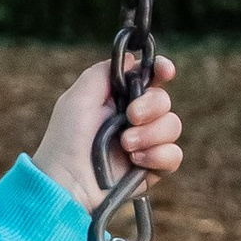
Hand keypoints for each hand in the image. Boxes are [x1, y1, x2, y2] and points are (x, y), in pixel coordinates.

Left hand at [36, 57, 182, 210]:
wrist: (67, 181)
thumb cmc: (66, 139)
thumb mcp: (78, 97)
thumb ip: (104, 72)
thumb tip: (131, 59)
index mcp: (118, 99)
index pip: (150, 77)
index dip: (162, 70)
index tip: (165, 71)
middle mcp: (134, 119)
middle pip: (164, 100)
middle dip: (151, 106)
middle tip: (130, 116)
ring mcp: (145, 143)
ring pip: (173, 126)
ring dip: (151, 133)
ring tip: (125, 145)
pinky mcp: (151, 168)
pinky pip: (174, 155)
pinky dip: (158, 155)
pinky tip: (135, 160)